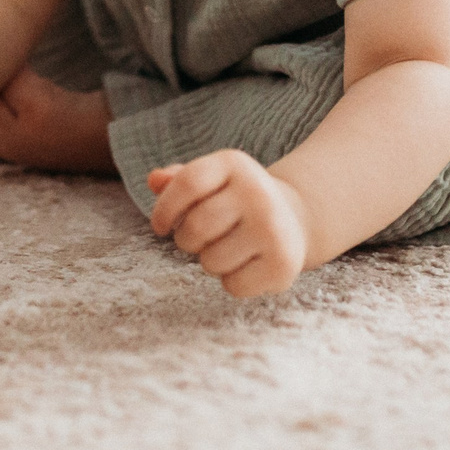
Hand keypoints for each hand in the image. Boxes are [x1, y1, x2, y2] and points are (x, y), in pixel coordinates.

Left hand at [147, 150, 314, 297]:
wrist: (295, 217)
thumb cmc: (237, 200)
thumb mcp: (212, 180)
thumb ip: (179, 179)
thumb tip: (154, 180)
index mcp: (234, 164)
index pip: (187, 184)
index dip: (164, 209)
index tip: (160, 226)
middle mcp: (257, 192)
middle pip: (195, 226)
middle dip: (187, 240)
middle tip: (202, 238)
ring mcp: (273, 228)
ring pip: (211, 261)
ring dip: (210, 261)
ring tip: (229, 248)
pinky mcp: (283, 263)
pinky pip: (234, 285)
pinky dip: (233, 282)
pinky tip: (247, 264)